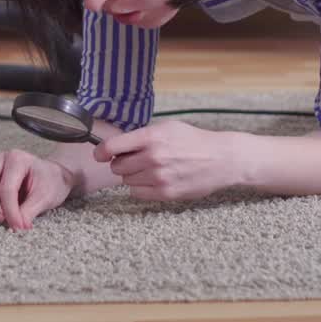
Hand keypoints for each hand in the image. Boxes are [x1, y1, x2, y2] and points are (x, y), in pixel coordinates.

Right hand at [0, 150, 74, 230]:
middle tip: (1, 219)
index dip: (10, 211)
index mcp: (18, 159)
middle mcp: (0, 159)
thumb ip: (29, 212)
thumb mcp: (46, 198)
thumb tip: (16, 228)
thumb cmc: (50, 183)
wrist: (52, 177)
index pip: (7, 188)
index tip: (18, 227)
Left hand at [93, 120, 237, 200]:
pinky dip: (141, 188)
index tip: (100, 154)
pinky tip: (155, 180)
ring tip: (151, 169)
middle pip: (117, 166)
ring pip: (126, 181)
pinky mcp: (165, 193)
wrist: (220, 159)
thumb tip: (116, 146)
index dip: (102, 151)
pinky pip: (137, 193)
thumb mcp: (167, 128)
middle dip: (123, 163)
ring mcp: (159, 177)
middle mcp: (153, 157)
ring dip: (134, 176)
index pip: (113, 146)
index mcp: (151, 137)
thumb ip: (141, 136)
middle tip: (136, 160)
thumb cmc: (193, 141)